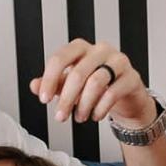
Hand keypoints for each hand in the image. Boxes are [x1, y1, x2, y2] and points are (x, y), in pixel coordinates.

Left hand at [28, 39, 154, 125]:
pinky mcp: (131, 77)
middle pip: (78, 73)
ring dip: (84, 105)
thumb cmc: (97, 85)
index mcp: (81, 48)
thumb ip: (53, 83)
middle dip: (66, 99)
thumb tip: (34, 85)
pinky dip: (100, 108)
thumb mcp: (71, 84)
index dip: (49, 80)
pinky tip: (95, 116)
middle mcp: (100, 50)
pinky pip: (113, 92)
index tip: (44, 99)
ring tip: (79, 117)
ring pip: (96, 82)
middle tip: (60, 116)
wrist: (126, 94)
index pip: (60, 58)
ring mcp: (118, 61)